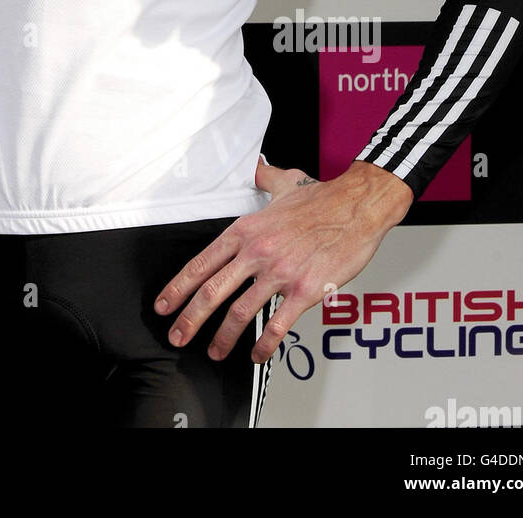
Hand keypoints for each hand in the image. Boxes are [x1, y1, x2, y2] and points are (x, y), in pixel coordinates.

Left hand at [154, 159, 412, 364]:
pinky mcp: (305, 291)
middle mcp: (257, 252)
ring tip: (215, 353)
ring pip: (240, 312)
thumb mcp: (283, 182)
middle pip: (212, 291)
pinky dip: (264, 345)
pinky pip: (277, 325)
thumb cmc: (322, 198)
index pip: (202, 263)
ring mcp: (280, 273)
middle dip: (189, 319)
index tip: (165, 304)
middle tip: (177, 336)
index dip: (178, 287)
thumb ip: (263, 177)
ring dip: (223, 338)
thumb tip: (254, 166)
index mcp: (246, 230)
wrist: (357, 206)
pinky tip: (256, 355)